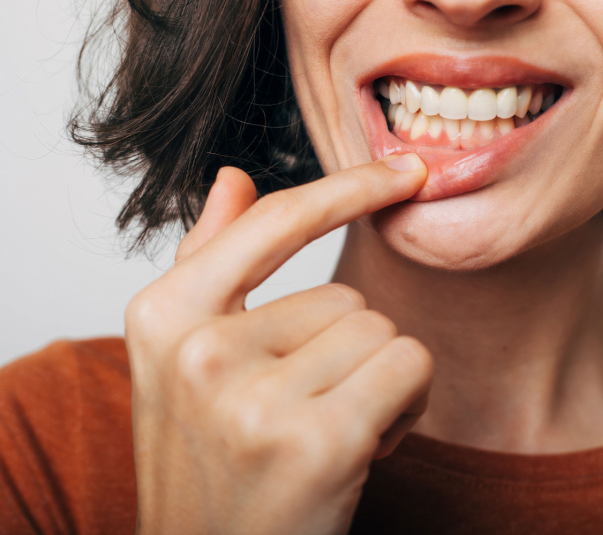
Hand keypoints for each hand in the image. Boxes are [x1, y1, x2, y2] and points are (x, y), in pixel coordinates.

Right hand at [124, 154, 431, 534]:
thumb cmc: (211, 462)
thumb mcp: (183, 361)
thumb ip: (206, 262)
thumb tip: (232, 177)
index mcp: (162, 317)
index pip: (272, 223)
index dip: (347, 189)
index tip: (402, 171)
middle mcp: (200, 351)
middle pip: (346, 295)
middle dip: (348, 353)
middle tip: (307, 412)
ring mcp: (255, 398)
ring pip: (382, 332)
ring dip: (377, 382)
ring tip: (327, 432)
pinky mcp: (318, 440)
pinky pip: (409, 366)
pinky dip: (406, 404)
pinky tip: (363, 448)